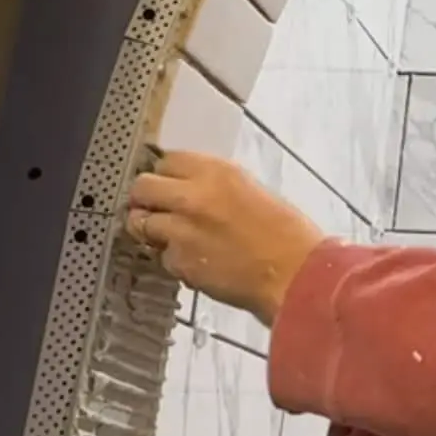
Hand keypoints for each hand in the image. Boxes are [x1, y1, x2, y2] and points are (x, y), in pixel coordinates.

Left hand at [128, 152, 327, 324]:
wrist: (295, 275)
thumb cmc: (287, 234)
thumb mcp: (252, 192)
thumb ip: (216, 188)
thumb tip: (190, 190)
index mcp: (217, 172)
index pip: (166, 160)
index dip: (166, 175)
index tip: (170, 185)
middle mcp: (193, 195)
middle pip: (142, 186)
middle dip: (146, 199)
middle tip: (159, 212)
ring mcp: (181, 230)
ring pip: (139, 222)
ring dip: (152, 231)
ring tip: (173, 240)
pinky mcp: (178, 262)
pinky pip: (160, 256)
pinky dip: (173, 261)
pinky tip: (196, 264)